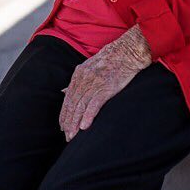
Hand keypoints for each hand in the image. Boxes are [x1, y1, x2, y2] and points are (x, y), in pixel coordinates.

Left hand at [58, 26, 152, 140]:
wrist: (127, 52)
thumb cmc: (109, 61)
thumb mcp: (87, 67)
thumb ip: (75, 81)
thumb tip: (63, 91)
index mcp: (78, 75)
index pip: (68, 98)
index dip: (64, 113)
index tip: (62, 126)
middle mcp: (83, 79)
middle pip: (72, 104)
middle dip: (68, 122)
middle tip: (66, 136)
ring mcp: (94, 83)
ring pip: (80, 106)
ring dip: (75, 123)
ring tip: (72, 136)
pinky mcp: (106, 88)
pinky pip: (94, 104)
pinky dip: (88, 116)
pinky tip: (84, 127)